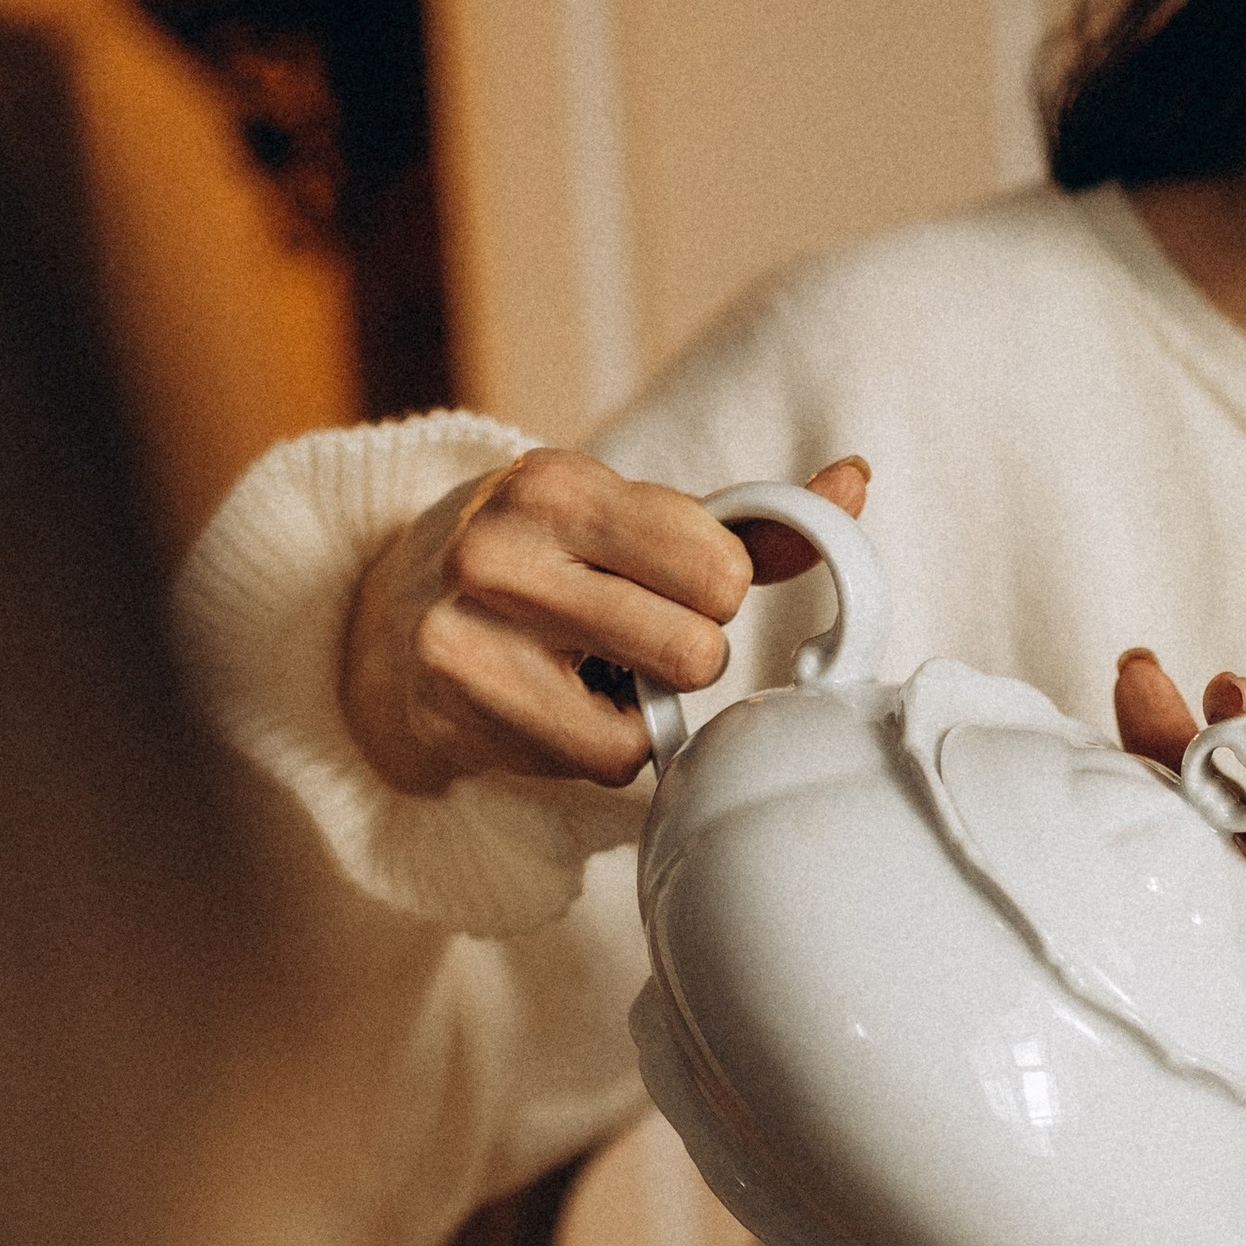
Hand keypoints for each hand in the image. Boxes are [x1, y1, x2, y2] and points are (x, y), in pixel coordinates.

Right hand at [342, 451, 871, 794]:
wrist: (392, 620)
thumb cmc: (543, 565)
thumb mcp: (631, 523)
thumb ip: (748, 524)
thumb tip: (853, 483)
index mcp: (558, 483)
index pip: (721, 567)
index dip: (718, 592)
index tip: (670, 587)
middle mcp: (503, 550)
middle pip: (697, 648)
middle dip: (686, 655)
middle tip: (631, 640)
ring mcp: (469, 633)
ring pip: (650, 717)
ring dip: (644, 709)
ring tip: (592, 671)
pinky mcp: (460, 711)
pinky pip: (605, 762)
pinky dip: (601, 748)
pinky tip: (556, 709)